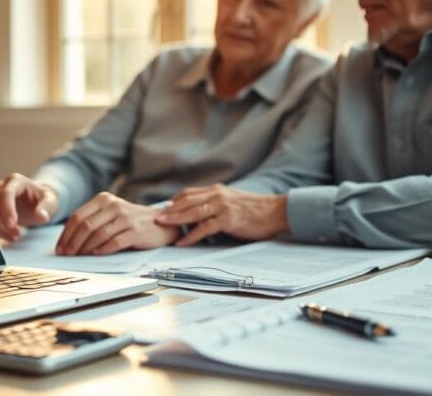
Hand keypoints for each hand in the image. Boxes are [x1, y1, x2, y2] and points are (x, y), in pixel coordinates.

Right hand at [0, 173, 58, 242]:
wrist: (36, 199)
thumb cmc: (42, 198)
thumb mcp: (50, 200)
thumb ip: (46, 207)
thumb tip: (42, 216)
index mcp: (15, 181)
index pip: (6, 194)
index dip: (7, 210)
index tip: (12, 225)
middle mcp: (1, 187)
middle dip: (3, 222)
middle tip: (17, 234)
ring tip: (15, 235)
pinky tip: (9, 236)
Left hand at [55, 193, 180, 255]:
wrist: (160, 224)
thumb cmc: (130, 223)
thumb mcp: (110, 215)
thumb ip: (92, 222)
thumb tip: (68, 242)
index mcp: (103, 199)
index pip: (77, 217)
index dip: (66, 234)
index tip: (60, 248)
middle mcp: (113, 205)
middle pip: (85, 226)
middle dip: (73, 243)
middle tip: (67, 255)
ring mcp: (125, 217)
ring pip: (98, 234)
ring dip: (85, 248)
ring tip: (79, 257)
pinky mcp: (135, 230)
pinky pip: (114, 241)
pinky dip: (103, 249)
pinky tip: (95, 255)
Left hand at [155, 184, 288, 245]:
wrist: (276, 211)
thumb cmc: (256, 209)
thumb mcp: (233, 201)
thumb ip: (217, 204)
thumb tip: (203, 213)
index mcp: (217, 190)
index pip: (189, 193)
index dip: (175, 202)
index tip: (164, 209)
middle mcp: (217, 195)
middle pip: (186, 201)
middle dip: (169, 210)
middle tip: (155, 217)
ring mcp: (222, 207)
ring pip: (192, 212)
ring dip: (175, 219)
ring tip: (162, 225)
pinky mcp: (228, 219)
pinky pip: (204, 228)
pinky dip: (191, 235)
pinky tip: (182, 242)